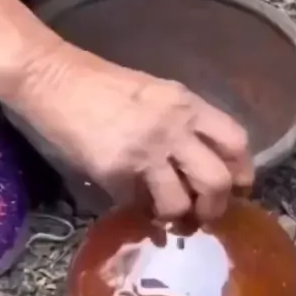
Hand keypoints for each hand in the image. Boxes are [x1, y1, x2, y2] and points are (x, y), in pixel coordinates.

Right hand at [16, 43, 253, 220]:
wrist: (53, 80)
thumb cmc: (102, 84)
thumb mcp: (156, 93)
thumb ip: (183, 122)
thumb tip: (201, 161)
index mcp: (187, 104)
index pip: (235, 142)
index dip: (243, 172)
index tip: (238, 189)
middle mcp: (173, 127)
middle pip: (218, 180)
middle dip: (216, 206)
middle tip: (207, 214)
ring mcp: (145, 151)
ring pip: (180, 202)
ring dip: (177, 215)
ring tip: (168, 215)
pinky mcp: (116, 170)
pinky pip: (138, 202)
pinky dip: (139, 208)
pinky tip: (134, 202)